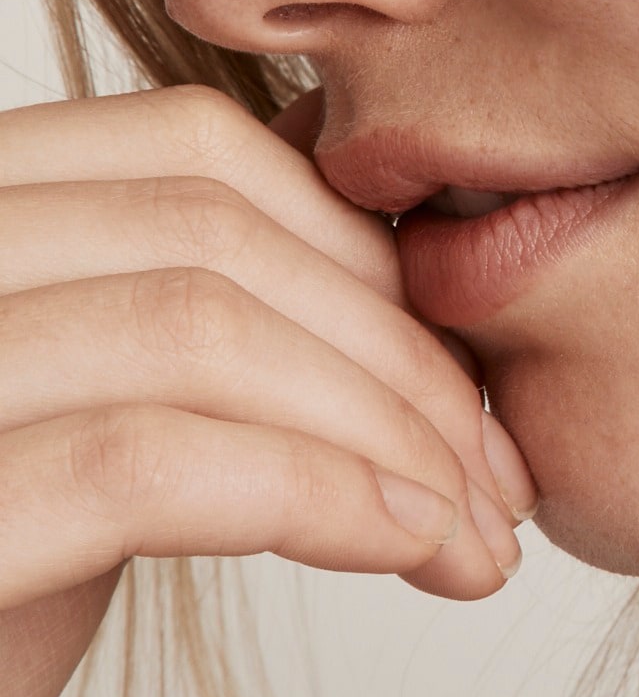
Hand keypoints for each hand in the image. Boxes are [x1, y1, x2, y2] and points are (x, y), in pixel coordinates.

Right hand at [0, 84, 534, 696]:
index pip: (187, 146)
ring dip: (384, 430)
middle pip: (207, 229)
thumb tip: (375, 236)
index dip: (358, 247)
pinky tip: (409, 549)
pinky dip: (314, 494)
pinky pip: (146, 464)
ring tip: (476, 532)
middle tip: (501, 476)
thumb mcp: (79, 415)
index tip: (460, 371)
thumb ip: (183, 310)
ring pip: (195, 328)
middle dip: (396, 349)